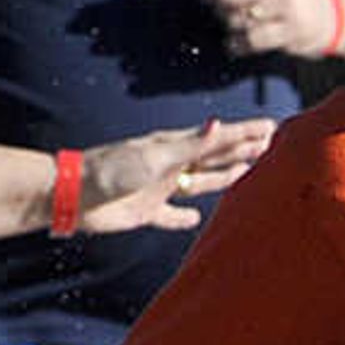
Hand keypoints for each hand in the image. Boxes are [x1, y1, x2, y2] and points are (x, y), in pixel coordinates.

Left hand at [72, 115, 275, 232]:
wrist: (74, 194)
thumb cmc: (112, 170)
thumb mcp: (154, 157)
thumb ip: (190, 146)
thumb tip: (219, 124)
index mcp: (174, 147)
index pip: (218, 138)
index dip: (245, 133)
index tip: (271, 126)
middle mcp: (170, 166)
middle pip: (214, 158)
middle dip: (241, 150)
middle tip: (268, 143)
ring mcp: (159, 189)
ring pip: (200, 183)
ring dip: (222, 177)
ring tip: (244, 169)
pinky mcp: (146, 212)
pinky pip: (170, 217)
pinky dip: (183, 219)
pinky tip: (194, 220)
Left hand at [191, 0, 343, 60]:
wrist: (324, 12)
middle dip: (218, 5)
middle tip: (225, 8)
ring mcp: (288, 2)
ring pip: (236, 18)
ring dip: (231, 25)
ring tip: (240, 21)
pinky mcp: (292, 29)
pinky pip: (250, 41)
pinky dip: (238, 45)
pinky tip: (239, 42)